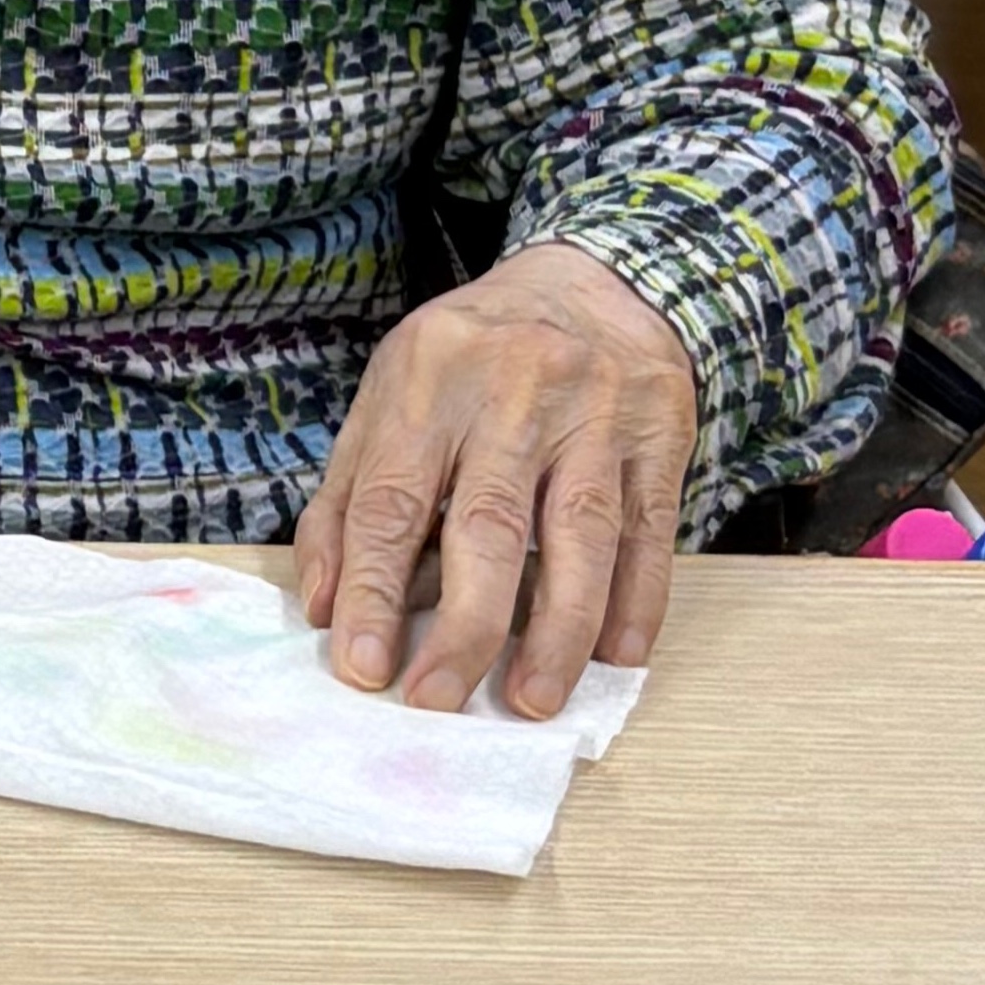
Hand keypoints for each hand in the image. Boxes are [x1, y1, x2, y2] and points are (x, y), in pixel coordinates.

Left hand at [296, 241, 695, 716]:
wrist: (590, 283)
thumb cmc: (470, 359)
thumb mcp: (392, 398)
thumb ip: (348, 498)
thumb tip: (324, 606)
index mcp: (427, 382)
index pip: (392, 500)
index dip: (374, 590)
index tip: (362, 667)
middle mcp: (511, 394)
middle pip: (487, 526)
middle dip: (462, 629)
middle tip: (437, 701)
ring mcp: (593, 414)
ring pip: (579, 537)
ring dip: (556, 631)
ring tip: (533, 700)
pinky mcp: (659, 436)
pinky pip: (650, 529)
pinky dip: (637, 598)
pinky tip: (617, 655)